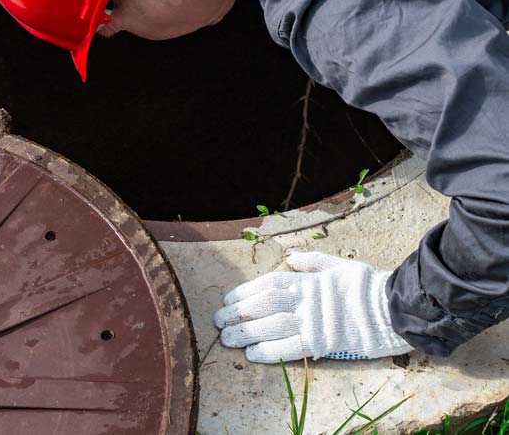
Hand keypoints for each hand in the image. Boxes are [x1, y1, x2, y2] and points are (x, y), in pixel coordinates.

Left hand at [213, 251, 412, 362]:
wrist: (393, 308)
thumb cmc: (367, 285)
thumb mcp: (338, 265)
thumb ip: (312, 261)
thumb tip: (291, 257)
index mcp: (308, 280)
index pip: (268, 283)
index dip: (245, 291)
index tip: (229, 298)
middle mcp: (306, 300)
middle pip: (264, 304)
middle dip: (239, 312)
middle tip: (218, 320)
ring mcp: (313, 322)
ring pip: (270, 326)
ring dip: (246, 332)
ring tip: (227, 338)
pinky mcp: (322, 343)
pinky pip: (289, 348)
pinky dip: (269, 351)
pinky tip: (251, 354)